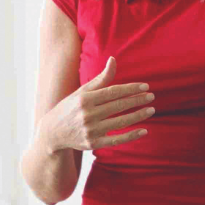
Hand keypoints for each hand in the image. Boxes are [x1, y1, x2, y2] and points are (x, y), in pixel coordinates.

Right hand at [36, 57, 153, 154]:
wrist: (52, 133)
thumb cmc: (70, 108)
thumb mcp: (82, 92)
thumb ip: (101, 79)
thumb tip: (113, 60)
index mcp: (85, 99)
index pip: (113, 92)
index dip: (131, 89)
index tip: (146, 87)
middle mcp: (87, 114)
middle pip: (118, 106)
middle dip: (137, 101)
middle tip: (152, 96)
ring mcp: (90, 130)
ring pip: (120, 123)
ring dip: (138, 116)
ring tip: (151, 110)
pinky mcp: (93, 144)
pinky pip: (116, 140)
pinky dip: (131, 136)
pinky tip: (144, 130)